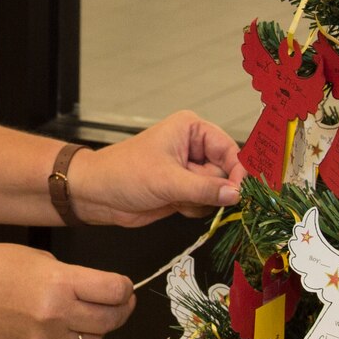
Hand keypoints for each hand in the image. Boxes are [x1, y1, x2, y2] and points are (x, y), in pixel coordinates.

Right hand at [0, 244, 135, 338]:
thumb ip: (71, 276)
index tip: (123, 287)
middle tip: (121, 304)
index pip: (114, 291)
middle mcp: (58, 313)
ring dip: (97, 330)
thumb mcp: (39, 258)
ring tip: (89, 317)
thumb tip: (93, 290)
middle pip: (111, 321)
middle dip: (121, 311)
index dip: (125, 288)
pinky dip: (66, 337)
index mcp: (61, 282)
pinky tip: (53, 323)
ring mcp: (46, 338)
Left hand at [66, 112, 244, 226]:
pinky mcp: (184, 190)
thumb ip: (204, 189)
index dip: (239, 171)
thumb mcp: (167, 181)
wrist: (96, 195)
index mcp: (192, 129)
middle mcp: (194, 147)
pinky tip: (174, 205)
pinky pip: (205, 203)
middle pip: (227, 172)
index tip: (242, 192)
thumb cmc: (123, 174)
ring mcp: (189, 170)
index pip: (230, 149)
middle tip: (200, 197)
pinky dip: (194, 209)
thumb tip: (235, 194)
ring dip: (203, 201)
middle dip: (217, 189)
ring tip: (178, 199)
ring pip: (217, 191)